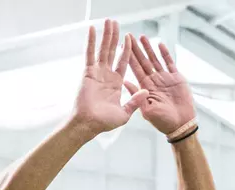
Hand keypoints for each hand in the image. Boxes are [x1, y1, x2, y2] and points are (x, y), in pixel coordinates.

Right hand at [71, 21, 147, 135]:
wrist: (89, 124)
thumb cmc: (105, 122)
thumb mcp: (125, 113)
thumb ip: (135, 101)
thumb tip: (146, 91)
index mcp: (116, 83)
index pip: (123, 61)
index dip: (127, 49)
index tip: (130, 37)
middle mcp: (107, 75)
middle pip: (112, 51)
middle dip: (115, 37)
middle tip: (116, 22)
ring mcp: (97, 72)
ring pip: (103, 49)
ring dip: (106, 35)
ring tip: (108, 21)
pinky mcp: (88, 72)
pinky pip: (90, 53)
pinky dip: (91, 41)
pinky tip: (93, 29)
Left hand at [127, 35, 196, 136]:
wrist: (180, 125)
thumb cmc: (163, 122)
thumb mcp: (146, 111)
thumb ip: (136, 96)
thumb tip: (125, 82)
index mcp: (145, 89)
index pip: (135, 70)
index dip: (129, 58)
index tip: (123, 47)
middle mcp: (153, 81)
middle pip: (143, 62)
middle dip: (136, 49)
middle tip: (129, 36)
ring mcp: (165, 79)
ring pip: (155, 59)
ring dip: (149, 48)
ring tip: (142, 36)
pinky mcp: (176, 78)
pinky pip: (169, 63)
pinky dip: (165, 54)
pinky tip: (159, 44)